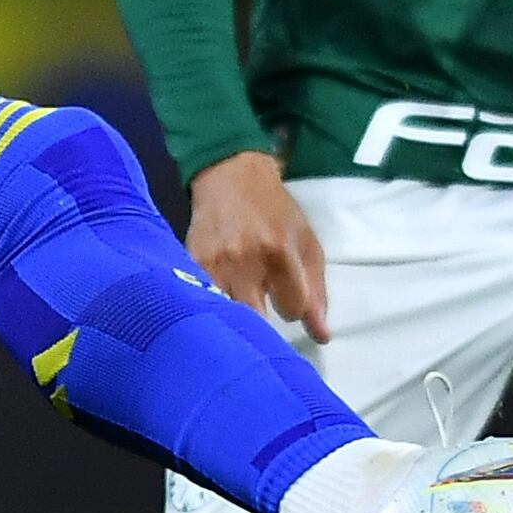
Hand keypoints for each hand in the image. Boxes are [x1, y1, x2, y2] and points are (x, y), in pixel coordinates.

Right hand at [186, 150, 327, 340]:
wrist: (231, 175)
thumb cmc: (275, 211)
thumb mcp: (306, 243)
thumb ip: (317, 291)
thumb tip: (322, 337)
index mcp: (280, 254)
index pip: (291, 310)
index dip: (291, 307)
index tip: (285, 298)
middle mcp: (246, 261)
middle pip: (256, 321)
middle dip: (261, 323)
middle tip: (262, 310)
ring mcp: (214, 264)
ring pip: (226, 316)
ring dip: (234, 317)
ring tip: (238, 306)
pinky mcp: (190, 263)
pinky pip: (201, 300)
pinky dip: (210, 305)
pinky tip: (215, 299)